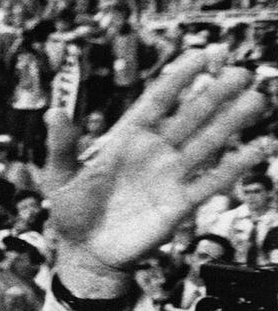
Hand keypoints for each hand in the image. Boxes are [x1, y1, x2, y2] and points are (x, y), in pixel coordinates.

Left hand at [41, 50, 268, 293]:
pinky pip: (213, 181)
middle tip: (241, 73)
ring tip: (257, 100)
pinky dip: (236, 166)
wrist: (86, 255)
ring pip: (206, 143)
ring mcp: (170, 177)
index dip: (178, 79)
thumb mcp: (58, 177)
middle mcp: (153, 153)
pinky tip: (260, 147)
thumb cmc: (71, 214)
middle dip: (214, 95)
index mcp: (124, 141)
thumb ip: (61, 146)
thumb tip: (53, 112)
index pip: (156, 102)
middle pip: (189, 117)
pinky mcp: (180, 203)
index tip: (201, 55)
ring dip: (231, 123)